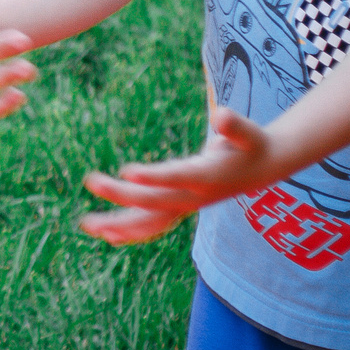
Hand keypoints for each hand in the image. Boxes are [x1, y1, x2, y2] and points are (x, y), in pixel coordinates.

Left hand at [78, 103, 277, 244]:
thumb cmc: (251, 145)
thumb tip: (222, 114)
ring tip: (87, 224)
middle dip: (122, 194)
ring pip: (150, 221)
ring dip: (119, 225)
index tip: (127, 172)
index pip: (177, 177)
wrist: (263, 169)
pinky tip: (106, 234)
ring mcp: (187, 206)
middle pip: (155, 201)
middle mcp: (195, 197)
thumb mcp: (249, 133)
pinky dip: (131, 231)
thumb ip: (235, 126)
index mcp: (208, 176)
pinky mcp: (180, 208)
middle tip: (91, 181)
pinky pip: (154, 225)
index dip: (154, 176)